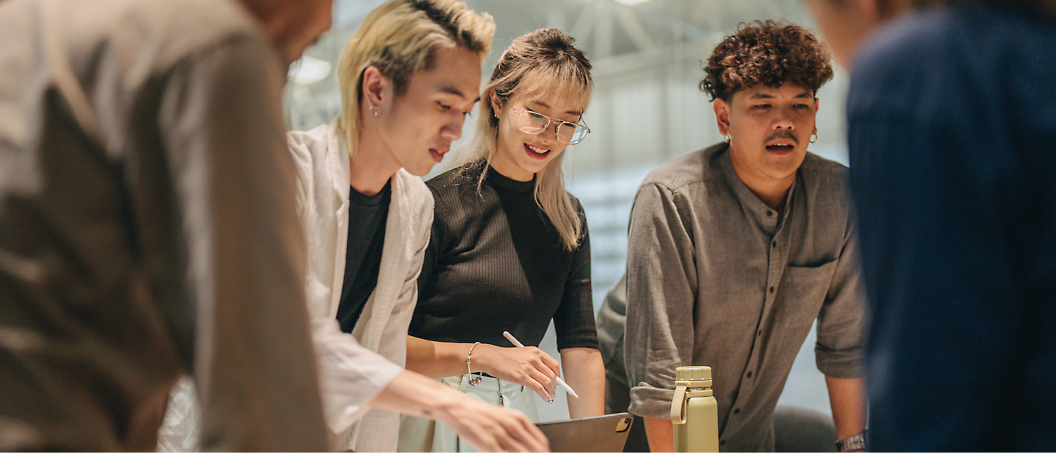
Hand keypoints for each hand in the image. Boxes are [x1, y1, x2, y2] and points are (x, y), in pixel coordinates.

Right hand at [434, 396, 549, 452]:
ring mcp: (501, 435)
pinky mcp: (489, 444)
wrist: (462, 409)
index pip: (541, 442)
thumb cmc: (484, 415)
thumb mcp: (507, 418)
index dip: (544, 452)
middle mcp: (512, 426)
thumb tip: (532, 446)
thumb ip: (520, 431)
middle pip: (534, 449)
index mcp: (519, 419)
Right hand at [475, 344, 560, 400]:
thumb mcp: (523, 354)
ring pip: (547, 382)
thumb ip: (534, 363)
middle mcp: (534, 359)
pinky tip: (546, 398)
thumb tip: (544, 375)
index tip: (558, 381)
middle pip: (552, 375)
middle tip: (554, 392)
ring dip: (551, 392)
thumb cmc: (504, 357)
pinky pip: (538, 388)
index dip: (558, 375)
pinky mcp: (522, 377)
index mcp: (536, 352)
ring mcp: (528, 368)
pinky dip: (545, 395)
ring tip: (551, 397)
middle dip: (555, 386)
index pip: (554, 365)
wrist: (491, 357)